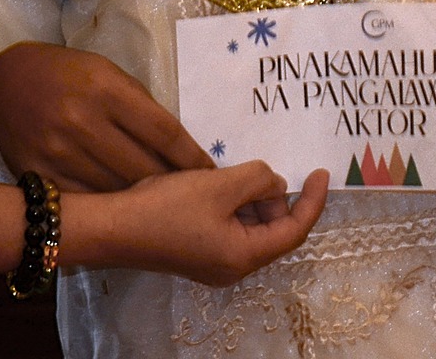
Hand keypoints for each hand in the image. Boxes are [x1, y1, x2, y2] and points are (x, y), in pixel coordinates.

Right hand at [0, 43, 211, 191]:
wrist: (2, 83)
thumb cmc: (65, 73)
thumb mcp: (107, 71)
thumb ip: (140, 106)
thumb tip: (177, 145)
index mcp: (106, 90)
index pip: (164, 132)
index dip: (192, 157)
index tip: (212, 172)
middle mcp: (83, 122)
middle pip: (144, 168)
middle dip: (174, 186)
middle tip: (196, 198)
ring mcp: (59, 153)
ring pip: (117, 191)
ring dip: (146, 203)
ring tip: (168, 210)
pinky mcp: (40, 176)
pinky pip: (88, 202)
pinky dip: (110, 210)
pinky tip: (128, 214)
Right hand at [74, 163, 329, 286]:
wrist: (113, 228)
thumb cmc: (168, 208)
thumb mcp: (219, 185)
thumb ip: (257, 179)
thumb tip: (275, 183)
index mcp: (244, 257)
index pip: (294, 230)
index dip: (312, 201)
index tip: (321, 173)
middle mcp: (233, 266)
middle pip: (272, 229)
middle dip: (271, 196)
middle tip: (253, 168)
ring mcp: (213, 261)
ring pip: (249, 226)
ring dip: (249, 198)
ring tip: (230, 174)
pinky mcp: (197, 251)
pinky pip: (229, 227)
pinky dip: (232, 204)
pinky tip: (215, 184)